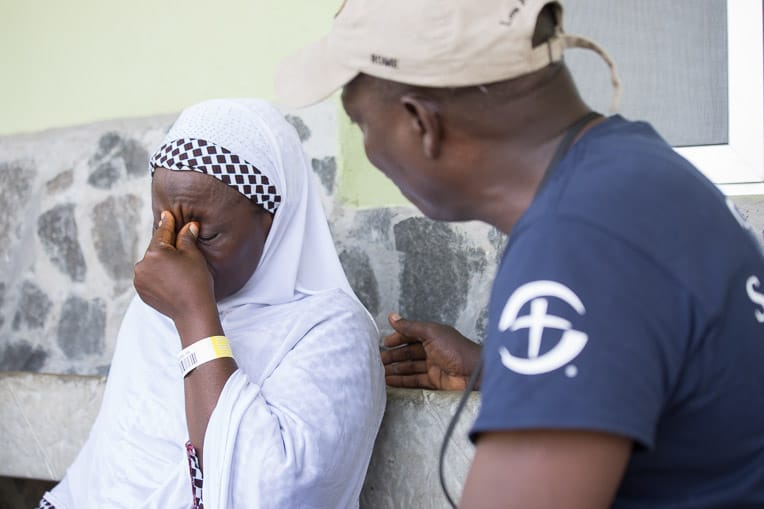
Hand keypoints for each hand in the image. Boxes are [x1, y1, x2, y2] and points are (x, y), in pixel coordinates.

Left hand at [134, 211, 217, 337]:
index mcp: (155, 252)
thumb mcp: (193, 256)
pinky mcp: (141, 291)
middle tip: (178, 243)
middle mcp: (142, 264)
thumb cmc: (196, 282)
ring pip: (151, 264)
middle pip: (156, 249)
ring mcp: (139, 279)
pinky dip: (157, 275)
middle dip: (166, 246)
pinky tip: (170, 278)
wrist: (193, 312)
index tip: (166, 214)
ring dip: (161, 262)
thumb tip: (189, 225)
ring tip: (175, 266)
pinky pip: (148, 277)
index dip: (167, 223)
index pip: (162, 233)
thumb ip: (186, 238)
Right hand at [380, 313, 480, 390]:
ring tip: (380, 372)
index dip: (398, 338)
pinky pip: (415, 380)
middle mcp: (433, 350)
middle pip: (408, 352)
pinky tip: (390, 381)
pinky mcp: (435, 381)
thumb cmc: (456, 350)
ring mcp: (434, 366)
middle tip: (378, 360)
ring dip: (395, 369)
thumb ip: (410, 326)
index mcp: (433, 335)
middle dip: (394, 355)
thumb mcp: (431, 333)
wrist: (474, 374)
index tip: (385, 343)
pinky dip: (402, 381)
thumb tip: (392, 316)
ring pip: (410, 367)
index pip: (411, 335)